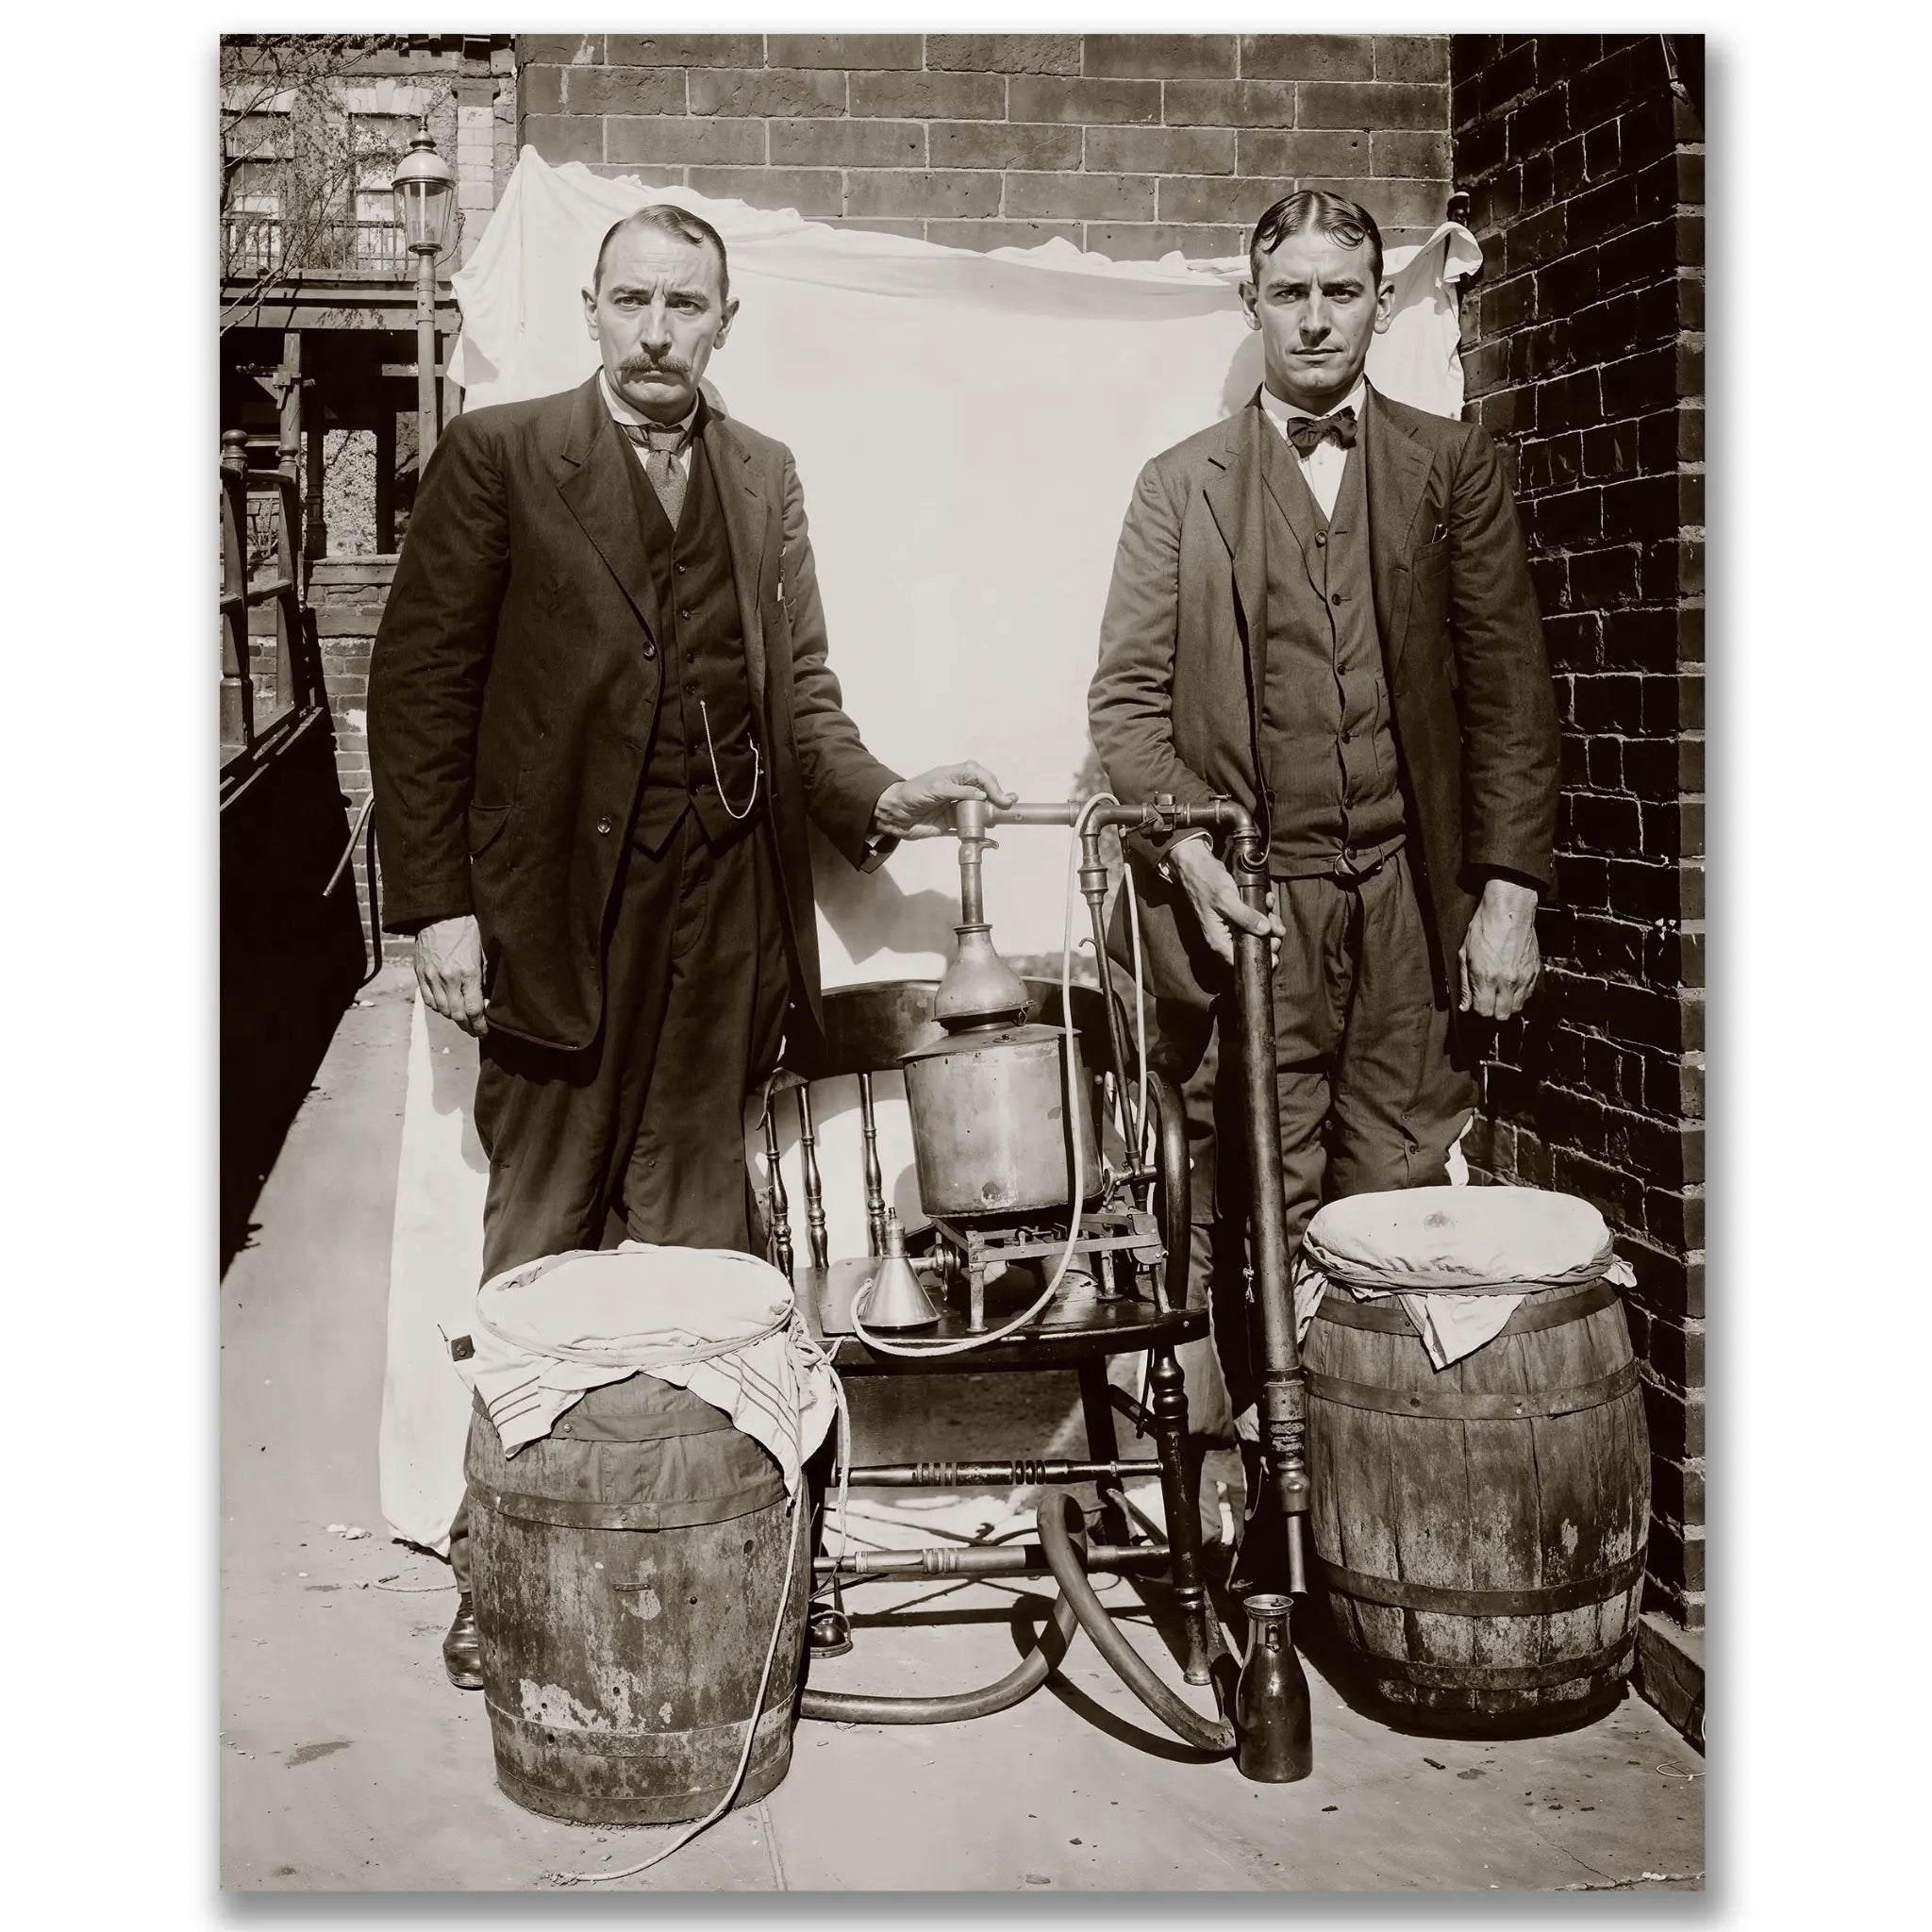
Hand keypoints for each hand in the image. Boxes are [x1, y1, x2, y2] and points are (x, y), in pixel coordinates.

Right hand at [413, 914, 488, 1035]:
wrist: (440, 913)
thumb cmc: (467, 930)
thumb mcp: (483, 954)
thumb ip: (484, 979)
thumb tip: (485, 1001)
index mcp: (467, 973)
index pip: (474, 1010)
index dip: (480, 1026)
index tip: (484, 1031)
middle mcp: (447, 978)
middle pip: (457, 1015)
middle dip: (468, 1026)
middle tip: (475, 1030)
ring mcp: (431, 976)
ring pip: (441, 1010)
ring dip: (453, 1018)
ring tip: (463, 1020)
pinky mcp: (420, 973)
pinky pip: (428, 1000)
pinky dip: (438, 1008)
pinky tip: (446, 1007)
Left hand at [870, 761, 1016, 839]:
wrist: (894, 814)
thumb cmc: (912, 794)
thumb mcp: (936, 788)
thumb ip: (960, 791)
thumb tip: (981, 795)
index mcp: (956, 775)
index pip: (981, 776)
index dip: (994, 786)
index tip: (1002, 798)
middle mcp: (960, 789)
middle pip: (986, 791)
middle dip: (998, 796)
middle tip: (1008, 805)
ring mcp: (958, 806)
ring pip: (981, 808)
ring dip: (992, 812)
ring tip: (999, 817)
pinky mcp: (954, 823)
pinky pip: (971, 825)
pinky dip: (980, 828)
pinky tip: (988, 828)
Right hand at [1169, 838, 1283, 968]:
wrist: (1196, 864)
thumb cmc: (1205, 882)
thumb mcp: (1227, 900)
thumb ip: (1245, 917)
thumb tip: (1265, 930)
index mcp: (1218, 938)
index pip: (1238, 960)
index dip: (1257, 959)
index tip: (1274, 955)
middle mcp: (1223, 934)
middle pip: (1250, 945)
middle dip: (1268, 938)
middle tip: (1278, 930)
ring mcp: (1229, 923)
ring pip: (1254, 930)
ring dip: (1268, 921)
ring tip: (1272, 908)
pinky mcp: (1234, 913)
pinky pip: (1252, 917)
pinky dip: (1262, 909)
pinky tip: (1267, 899)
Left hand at [1459, 878, 1540, 1020]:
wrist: (1509, 911)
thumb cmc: (1484, 928)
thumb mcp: (1465, 955)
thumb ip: (1465, 984)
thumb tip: (1465, 1006)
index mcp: (1486, 977)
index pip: (1484, 1012)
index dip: (1479, 1009)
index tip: (1477, 1001)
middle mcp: (1507, 981)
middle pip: (1502, 1015)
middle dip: (1493, 1010)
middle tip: (1488, 998)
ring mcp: (1523, 977)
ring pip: (1517, 1007)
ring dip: (1507, 1003)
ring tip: (1500, 990)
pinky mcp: (1534, 971)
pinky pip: (1528, 994)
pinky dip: (1520, 993)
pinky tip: (1511, 982)